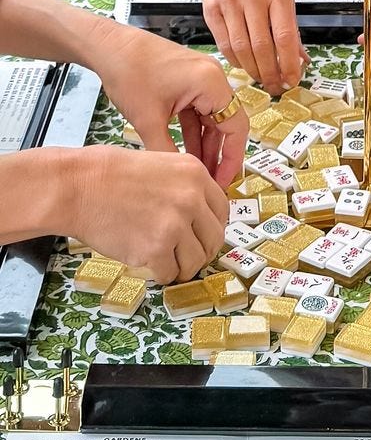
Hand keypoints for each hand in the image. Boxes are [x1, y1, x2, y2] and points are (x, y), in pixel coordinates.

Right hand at [67, 146, 227, 282]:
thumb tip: (200, 216)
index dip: (213, 226)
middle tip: (187, 255)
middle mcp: (192, 199)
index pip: (223, 209)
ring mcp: (176, 225)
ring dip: (182, 266)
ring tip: (166, 262)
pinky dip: (161, 274)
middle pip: (214, 238)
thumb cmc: (110, 174)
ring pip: (195, 261)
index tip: (204, 235)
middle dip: (202, 251)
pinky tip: (148, 263)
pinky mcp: (156, 249)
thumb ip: (185, 187)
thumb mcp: (161, 165)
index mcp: (195, 174)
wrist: (78, 186)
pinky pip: (170, 273)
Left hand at [91, 25, 248, 186]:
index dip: (232, 158)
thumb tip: (179, 178)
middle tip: (210, 181)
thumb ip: (167, 152)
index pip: (237, 127)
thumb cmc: (128, 71)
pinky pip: (199, 111)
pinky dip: (194, 131)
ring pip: (212, 119)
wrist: (108, 46)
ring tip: (197, 171)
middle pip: (227, 123)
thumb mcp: (148, 120)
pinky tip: (187, 152)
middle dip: (218, 154)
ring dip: (205, 144)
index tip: (223, 181)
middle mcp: (213, 77)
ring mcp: (202, 78)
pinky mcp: (189, 80)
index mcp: (211, 83)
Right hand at [181, 0, 304, 94]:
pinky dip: (236, 60)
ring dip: (254, 70)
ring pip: (242, 49)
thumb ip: (290, 25)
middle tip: (277, 87)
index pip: (285, 36)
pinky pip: (224, 44)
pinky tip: (245, 65)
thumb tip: (300, 58)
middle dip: (271, 73)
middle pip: (262, 47)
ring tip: (263, 79)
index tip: (293, 80)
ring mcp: (229, 3)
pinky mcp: (211, 10)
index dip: (289, 64)